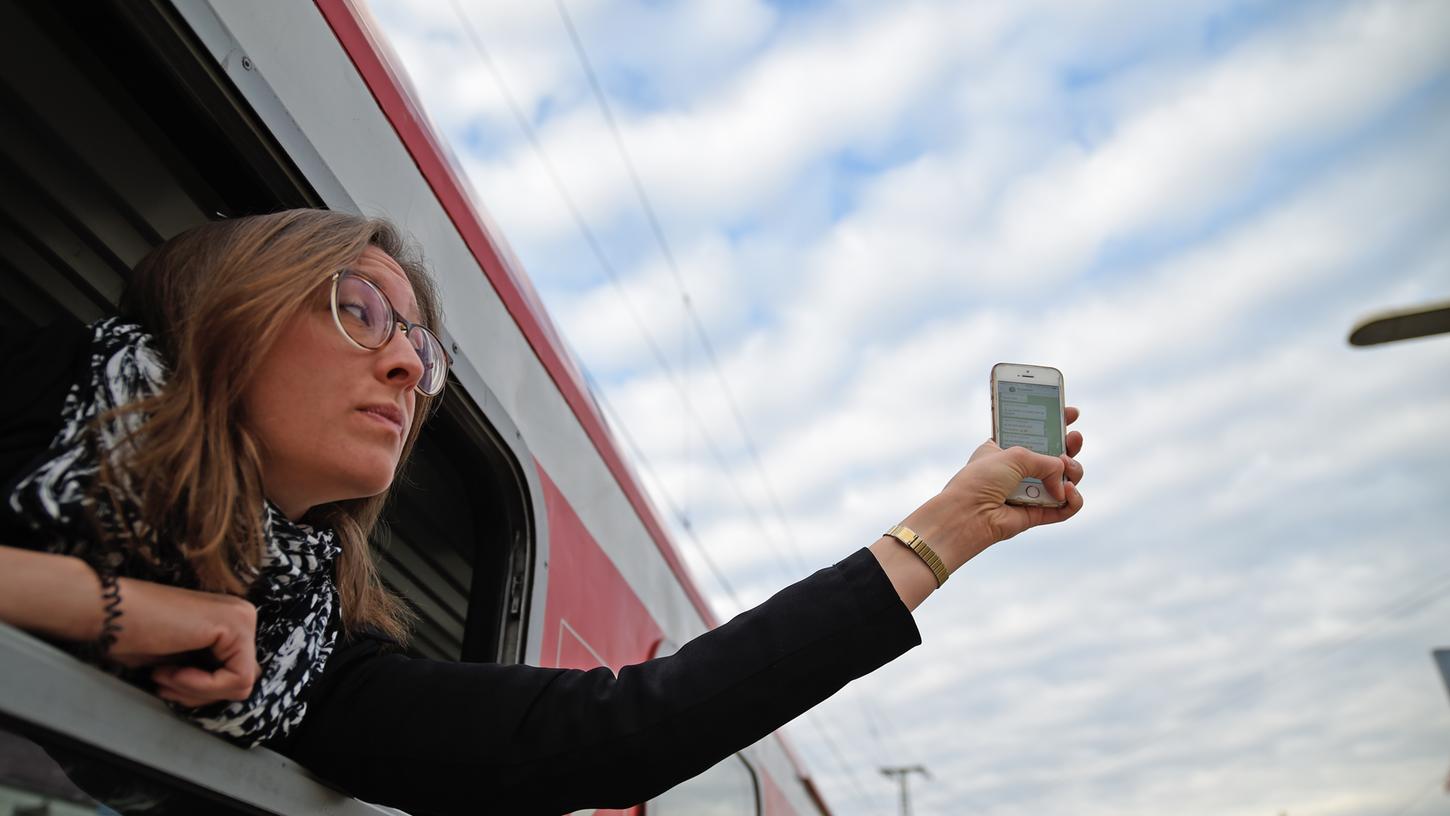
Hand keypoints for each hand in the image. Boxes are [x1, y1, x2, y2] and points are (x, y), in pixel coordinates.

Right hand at [107, 579, 258, 707]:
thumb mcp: (182, 661)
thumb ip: (211, 672)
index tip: (167, 684)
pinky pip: (237, 678)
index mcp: (231, 624)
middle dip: (200, 694)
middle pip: (241, 683)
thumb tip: (237, 693)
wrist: (110, 613)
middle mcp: (243, 616)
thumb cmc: (134, 636)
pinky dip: (201, 685)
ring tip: (162, 674)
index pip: (236, 677)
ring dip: (196, 691)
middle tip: (163, 683)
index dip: (200, 692)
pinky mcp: (237, 624)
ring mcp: (243, 617)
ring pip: (241, 684)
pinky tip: (171, 671)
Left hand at [903, 406, 1084, 569]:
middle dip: (1070, 446)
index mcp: (1005, 449)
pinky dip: (1073, 501)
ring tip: (1068, 468)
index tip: (1072, 413)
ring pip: (1065, 480)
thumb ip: (1045, 461)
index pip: (1035, 433)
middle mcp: (1018, 471)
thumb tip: (1063, 481)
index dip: (1054, 423)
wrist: (968, 514)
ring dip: (1074, 471)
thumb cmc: (982, 479)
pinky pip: (1065, 507)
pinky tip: (1068, 492)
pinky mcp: (1037, 514)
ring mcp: (1029, 493)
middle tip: (1074, 438)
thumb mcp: (1015, 455)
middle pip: (1055, 456)